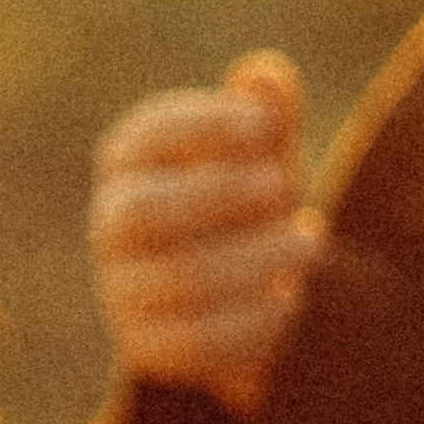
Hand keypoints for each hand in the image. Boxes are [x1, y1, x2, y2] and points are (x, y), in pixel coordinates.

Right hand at [89, 48, 323, 409]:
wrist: (247, 306)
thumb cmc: (250, 213)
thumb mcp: (264, 163)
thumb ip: (265, 121)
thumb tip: (265, 75)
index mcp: (130, 166)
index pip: (144, 137)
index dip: (200, 126)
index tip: (263, 126)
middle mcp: (111, 226)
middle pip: (143, 210)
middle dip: (217, 196)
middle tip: (284, 187)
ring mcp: (121, 290)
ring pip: (179, 278)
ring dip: (254, 259)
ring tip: (311, 243)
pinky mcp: (146, 348)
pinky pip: (193, 340)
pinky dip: (249, 321)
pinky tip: (291, 303)